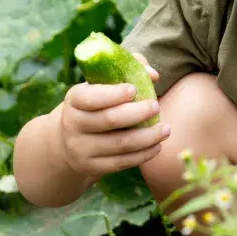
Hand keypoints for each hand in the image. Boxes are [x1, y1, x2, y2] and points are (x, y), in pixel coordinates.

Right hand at [57, 54, 170, 176]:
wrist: (70, 139)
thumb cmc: (97, 104)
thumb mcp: (103, 84)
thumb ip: (128, 69)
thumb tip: (153, 75)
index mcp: (75, 99)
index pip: (91, 98)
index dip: (114, 94)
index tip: (134, 90)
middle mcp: (73, 124)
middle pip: (109, 120)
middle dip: (137, 113)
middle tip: (156, 106)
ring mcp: (80, 148)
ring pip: (119, 144)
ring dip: (147, 137)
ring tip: (166, 129)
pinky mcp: (90, 166)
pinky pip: (120, 163)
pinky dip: (142, 155)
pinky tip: (157, 146)